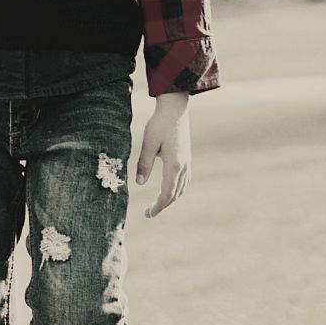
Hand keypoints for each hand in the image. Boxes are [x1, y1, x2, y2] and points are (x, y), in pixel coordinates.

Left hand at [135, 92, 190, 218]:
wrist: (175, 110)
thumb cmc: (159, 125)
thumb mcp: (148, 144)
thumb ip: (144, 164)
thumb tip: (138, 183)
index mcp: (174, 165)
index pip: (167, 194)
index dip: (158, 206)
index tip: (148, 214)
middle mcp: (184, 167)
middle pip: (175, 194)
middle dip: (163, 205)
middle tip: (149, 213)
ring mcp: (187, 162)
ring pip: (181, 188)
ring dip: (171, 198)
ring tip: (158, 204)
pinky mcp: (187, 157)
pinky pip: (184, 180)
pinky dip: (177, 189)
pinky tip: (170, 189)